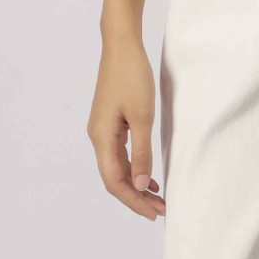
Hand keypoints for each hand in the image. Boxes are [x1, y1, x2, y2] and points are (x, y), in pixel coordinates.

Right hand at [87, 33, 166, 220]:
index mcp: (102, 137)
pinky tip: (149, 176)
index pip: (114, 181)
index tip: (154, 213)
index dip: (132, 201)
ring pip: (118, 167)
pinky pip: (120, 153)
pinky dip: (134, 167)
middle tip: (161, 211)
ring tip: (158, 199)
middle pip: (114, 178)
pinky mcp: (111, 121)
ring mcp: (103, 129)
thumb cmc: (132, 76)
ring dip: (136, 184)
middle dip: (136, 197)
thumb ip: (141, 153)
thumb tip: (140, 186)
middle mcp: (98, 137)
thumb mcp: (142, 116)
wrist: (121, 44)